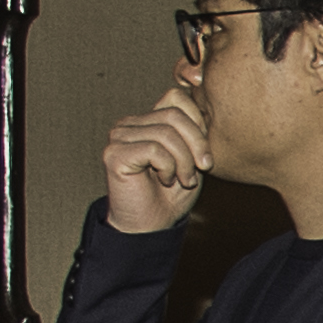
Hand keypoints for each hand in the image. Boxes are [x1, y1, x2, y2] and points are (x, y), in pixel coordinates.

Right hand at [101, 85, 209, 232]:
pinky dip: (168, 168)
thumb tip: (207, 107)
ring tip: (182, 179)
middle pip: (174, 114)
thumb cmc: (173, 193)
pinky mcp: (114, 153)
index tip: (204, 152)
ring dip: (184, 162)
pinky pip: (154, 149)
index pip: (177, 98)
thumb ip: (197, 131)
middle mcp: (131, 123)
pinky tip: (165, 180)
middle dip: (197, 144)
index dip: (198, 123)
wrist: (153, 224)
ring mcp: (119, 136)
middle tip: (201, 169)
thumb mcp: (194, 158)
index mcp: (149, 119)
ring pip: (166, 133)